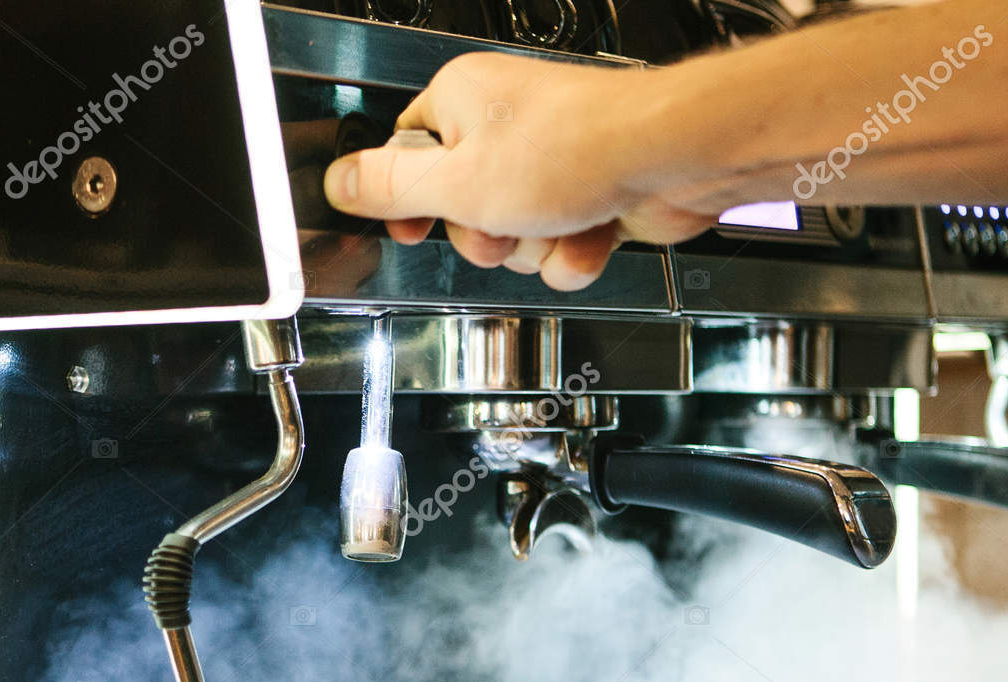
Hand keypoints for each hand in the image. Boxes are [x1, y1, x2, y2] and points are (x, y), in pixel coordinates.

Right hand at [322, 53, 726, 289]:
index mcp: (459, 102)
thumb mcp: (456, 182)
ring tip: (556, 219)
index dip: (404, 201)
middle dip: (484, 235)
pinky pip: (555, 247)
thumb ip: (389, 189)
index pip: (405, 156)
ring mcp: (547, 162)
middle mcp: (502, 126)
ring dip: (533, 246)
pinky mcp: (584, 194)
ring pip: (510, 237)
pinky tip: (588, 232)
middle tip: (502, 220)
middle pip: (458, 210)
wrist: (669, 159)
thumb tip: (338, 182)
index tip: (406, 227)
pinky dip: (570, 252)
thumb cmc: (575, 149)